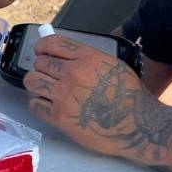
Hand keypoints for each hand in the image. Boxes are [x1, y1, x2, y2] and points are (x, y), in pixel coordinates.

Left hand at [23, 35, 166, 159]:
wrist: (139, 127)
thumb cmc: (130, 97)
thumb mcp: (113, 66)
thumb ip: (86, 59)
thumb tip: (61, 56)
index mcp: (88, 58)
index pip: (51, 44)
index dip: (42, 49)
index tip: (42, 54)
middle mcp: (73, 74)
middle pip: (39, 63)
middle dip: (43, 70)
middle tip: (51, 78)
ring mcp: (64, 96)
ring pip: (31, 81)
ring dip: (37, 86)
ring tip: (48, 92)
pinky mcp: (59, 117)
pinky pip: (34, 105)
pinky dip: (40, 105)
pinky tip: (50, 107)